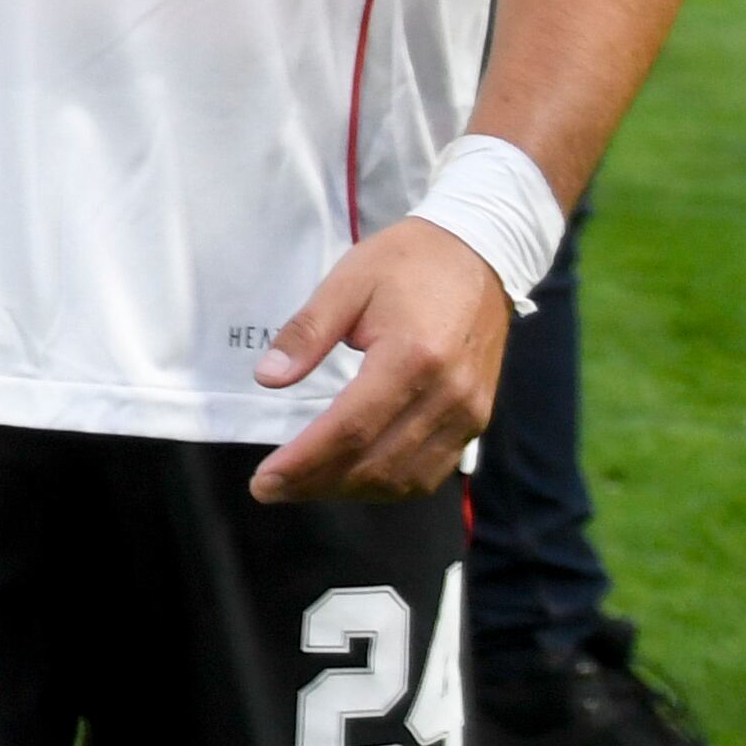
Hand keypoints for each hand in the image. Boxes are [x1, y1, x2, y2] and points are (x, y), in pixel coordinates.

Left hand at [249, 219, 511, 501]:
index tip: (264, 480)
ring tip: (305, 485)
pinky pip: (432, 470)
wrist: (481, 254)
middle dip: (318, 483)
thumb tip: (267, 378)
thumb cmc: (408, 262)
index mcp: (412, 358)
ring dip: (352, 491)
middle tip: (272, 488)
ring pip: (406, 478)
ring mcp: (469, 413)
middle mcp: (447, 396)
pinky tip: (354, 477)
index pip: (351, 428)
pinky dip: (389, 484)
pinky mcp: (477, 419)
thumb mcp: (346, 282)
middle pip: (377, 463)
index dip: (305, 462)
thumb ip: (306, 333)